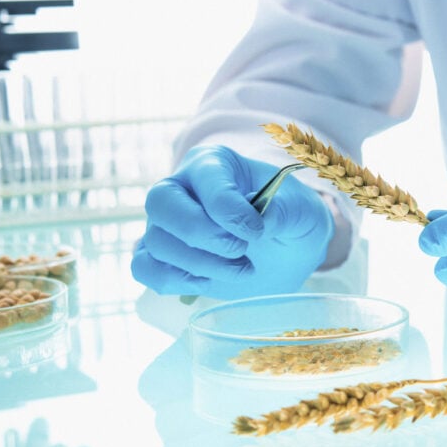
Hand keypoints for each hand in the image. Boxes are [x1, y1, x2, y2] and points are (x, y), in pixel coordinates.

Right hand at [131, 145, 333, 298]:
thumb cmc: (289, 220)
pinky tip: (206, 282)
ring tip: (241, 269)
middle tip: (240, 251)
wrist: (284, 252)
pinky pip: (143, 268)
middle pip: (160, 202)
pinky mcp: (161, 256)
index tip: (257, 233)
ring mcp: (164, 223)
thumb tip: (261, 219)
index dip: (228, 209)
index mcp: (213, 164)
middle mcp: (180, 188)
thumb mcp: (302, 211)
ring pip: (156, 241)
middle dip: (201, 234)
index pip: (205, 178)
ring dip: (200, 265)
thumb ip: (284, 212)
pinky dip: (172, 281)